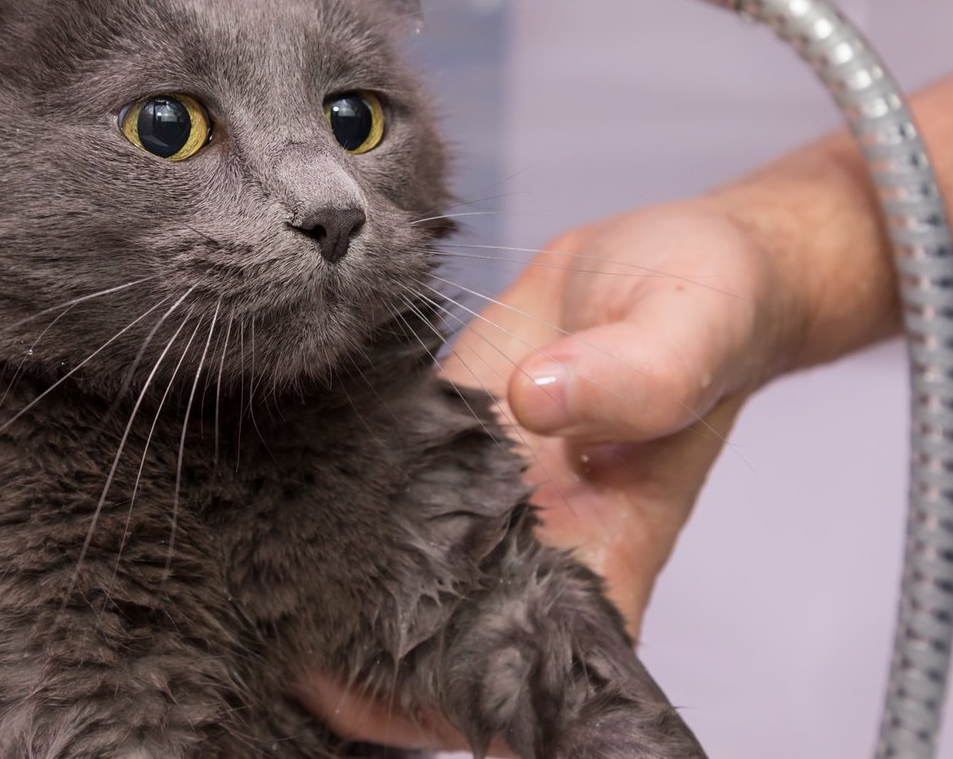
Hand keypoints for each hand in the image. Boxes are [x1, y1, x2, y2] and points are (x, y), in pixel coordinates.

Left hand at [296, 150, 897, 748]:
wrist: (667, 254)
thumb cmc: (710, 310)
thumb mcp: (687, 331)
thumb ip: (630, 376)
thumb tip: (535, 402)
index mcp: (599, 555)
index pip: (525, 672)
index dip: (445, 700)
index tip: (362, 685)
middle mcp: (527, 544)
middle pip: (435, 644)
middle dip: (356, 659)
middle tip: (269, 635)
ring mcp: (471, 494)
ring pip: (389, 574)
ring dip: (325, 588)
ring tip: (242, 583)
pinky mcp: (432, 437)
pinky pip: (371, 487)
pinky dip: (321, 503)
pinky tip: (256, 500)